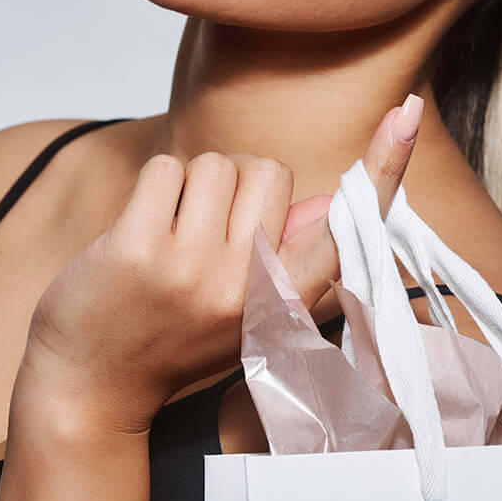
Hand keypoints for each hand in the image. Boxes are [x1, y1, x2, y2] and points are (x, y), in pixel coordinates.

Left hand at [16, 95, 424, 428]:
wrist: (90, 388)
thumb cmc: (172, 338)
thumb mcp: (248, 312)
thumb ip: (290, 257)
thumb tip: (327, 200)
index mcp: (285, 304)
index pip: (344, 229)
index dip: (384, 166)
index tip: (411, 112)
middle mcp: (249, 287)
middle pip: (268, 169)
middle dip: (237, 183)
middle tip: (205, 233)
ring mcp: (193, 269)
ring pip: (216, 163)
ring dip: (190, 185)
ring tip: (170, 236)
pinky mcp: (139, 249)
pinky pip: (165, 169)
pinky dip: (152, 188)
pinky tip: (138, 233)